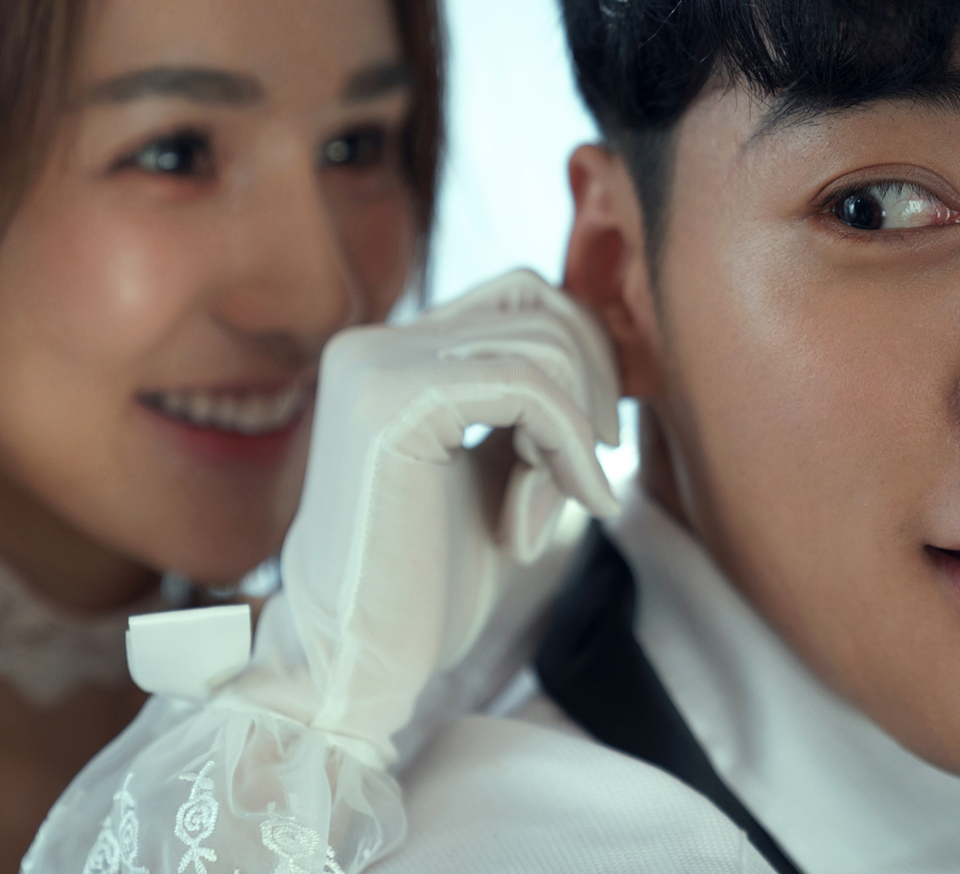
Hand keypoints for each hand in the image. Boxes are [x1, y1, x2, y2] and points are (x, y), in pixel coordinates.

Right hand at [228, 268, 621, 767]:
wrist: (355, 664)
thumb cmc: (425, 585)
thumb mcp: (495, 474)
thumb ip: (529, 409)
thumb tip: (604, 355)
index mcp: (390, 354)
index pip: (520, 295)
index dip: (584, 359)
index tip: (595, 447)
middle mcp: (373, 343)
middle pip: (538, 303)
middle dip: (594, 385)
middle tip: (589, 478)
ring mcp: (375, 365)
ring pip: (542, 342)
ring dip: (576, 430)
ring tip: (554, 509)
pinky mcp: (392, 402)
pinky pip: (529, 388)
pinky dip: (572, 447)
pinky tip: (578, 507)